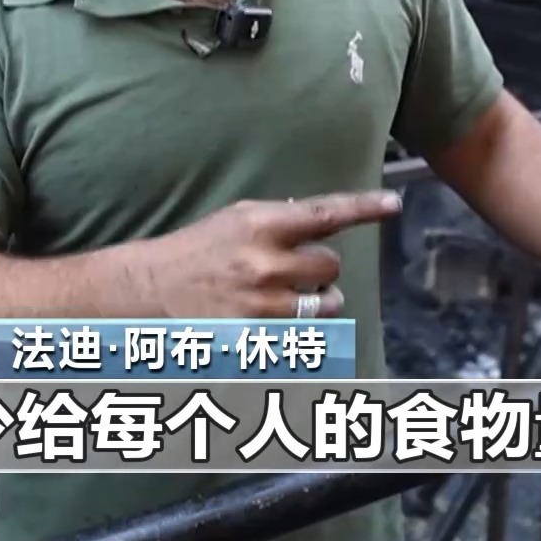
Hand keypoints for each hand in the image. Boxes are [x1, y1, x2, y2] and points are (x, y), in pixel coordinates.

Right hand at [138, 191, 403, 318]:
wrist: (147, 292)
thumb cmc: (191, 253)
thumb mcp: (233, 221)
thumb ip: (277, 221)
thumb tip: (317, 221)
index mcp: (259, 225)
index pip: (326, 214)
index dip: (365, 207)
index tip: (393, 203)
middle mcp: (266, 263)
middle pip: (331, 266)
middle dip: (320, 269)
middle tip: (295, 271)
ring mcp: (262, 304)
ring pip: (326, 303)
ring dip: (316, 300)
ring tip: (288, 297)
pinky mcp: (258, 337)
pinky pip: (303, 332)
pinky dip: (296, 327)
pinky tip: (270, 320)